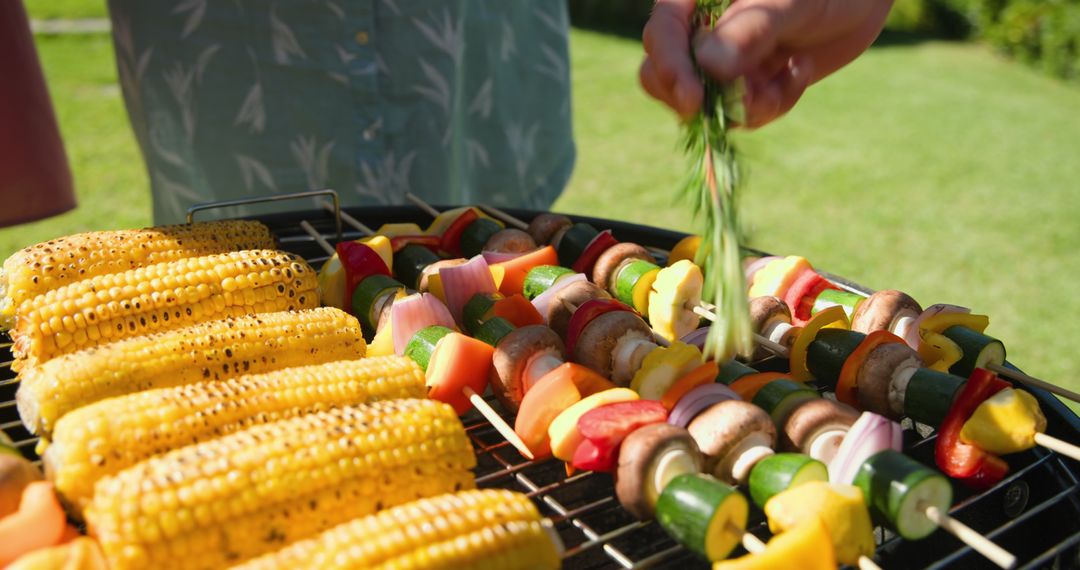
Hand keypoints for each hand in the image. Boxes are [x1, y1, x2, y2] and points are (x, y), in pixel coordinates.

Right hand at [640, 0, 892, 127]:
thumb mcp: (790, 2)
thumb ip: (750, 30)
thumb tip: (707, 65)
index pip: (663, 32)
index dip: (670, 68)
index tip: (694, 100)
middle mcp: (701, 29)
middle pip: (664, 75)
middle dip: (701, 99)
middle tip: (742, 102)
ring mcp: (722, 59)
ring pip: (706, 104)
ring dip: (746, 105)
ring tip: (789, 76)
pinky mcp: (747, 82)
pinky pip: (742, 113)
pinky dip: (772, 103)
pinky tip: (800, 70)